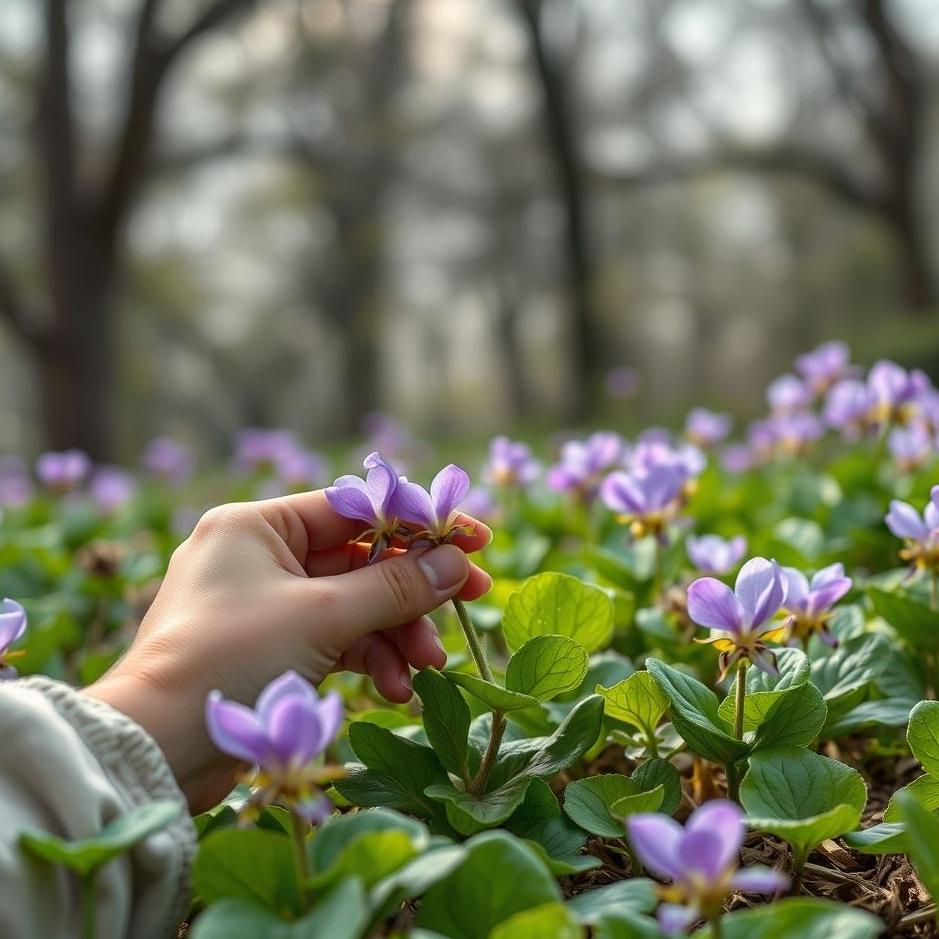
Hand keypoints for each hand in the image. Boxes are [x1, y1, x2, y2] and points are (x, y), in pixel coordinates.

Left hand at [85, 491, 490, 809]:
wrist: (157, 748)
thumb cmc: (230, 659)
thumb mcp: (322, 617)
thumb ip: (394, 587)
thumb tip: (454, 564)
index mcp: (257, 525)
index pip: (354, 509)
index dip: (416, 523)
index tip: (471, 539)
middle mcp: (258, 556)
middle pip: (359, 561)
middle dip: (411, 590)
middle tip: (471, 599)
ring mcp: (263, 605)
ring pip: (351, 605)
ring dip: (394, 634)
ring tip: (428, 666)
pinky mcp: (269, 649)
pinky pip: (332, 640)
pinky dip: (365, 660)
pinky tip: (395, 690)